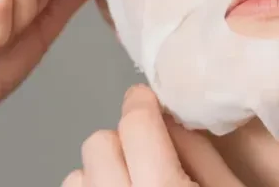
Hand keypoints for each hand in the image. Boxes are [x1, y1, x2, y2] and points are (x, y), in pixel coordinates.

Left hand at [62, 85, 243, 186]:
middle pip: (99, 144)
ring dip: (102, 171)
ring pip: (77, 175)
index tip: (148, 100)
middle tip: (149, 151)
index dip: (142, 104)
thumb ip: (201, 153)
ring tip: (133, 181)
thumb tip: (172, 117)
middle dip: (123, 140)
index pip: (136, 124)